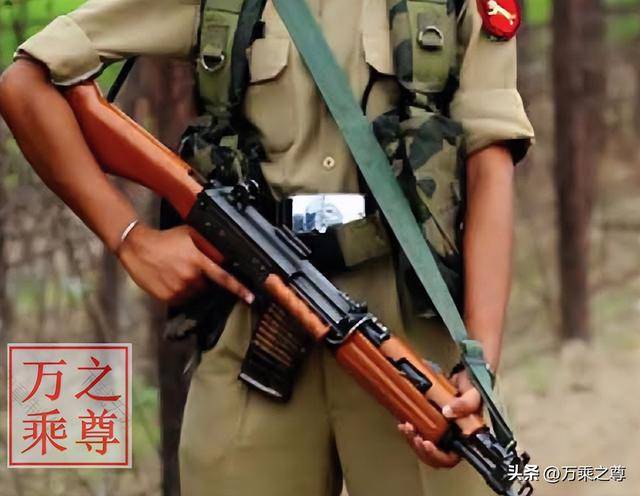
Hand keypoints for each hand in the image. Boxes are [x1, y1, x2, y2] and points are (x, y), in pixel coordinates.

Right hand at [117, 223, 253, 305]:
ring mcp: (178, 288)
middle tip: (191, 268)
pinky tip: (172, 279)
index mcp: (198, 261)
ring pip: (195, 294)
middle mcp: (190, 276)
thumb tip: (224, 249)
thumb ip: (207, 242)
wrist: (138, 247)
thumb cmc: (165, 239)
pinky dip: (181, 292)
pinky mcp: (168, 297)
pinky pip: (182, 299)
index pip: (223, 277)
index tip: (250, 297)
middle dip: (204, 280)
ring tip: (179, 272)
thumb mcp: (189, 234)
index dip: (239, 289)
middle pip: (208, 286)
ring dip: (192, 286)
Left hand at [397, 369, 481, 467]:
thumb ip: (466, 404)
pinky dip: (408, 431)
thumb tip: (448, 412)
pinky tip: (403, 423)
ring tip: (406, 427)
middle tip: (414, 436)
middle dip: (420, 448)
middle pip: (432, 455)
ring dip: (411, 439)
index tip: (427, 444)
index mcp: (463, 439)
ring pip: (422, 445)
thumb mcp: (473, 395)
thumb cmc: (472, 389)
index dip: (437, 455)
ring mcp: (437, 432)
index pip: (450, 458)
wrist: (463, 377)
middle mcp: (450, 439)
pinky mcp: (427, 423)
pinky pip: (416, 432)